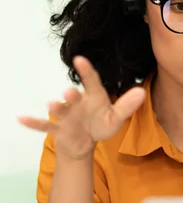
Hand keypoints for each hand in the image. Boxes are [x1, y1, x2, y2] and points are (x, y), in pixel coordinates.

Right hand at [18, 56, 145, 159]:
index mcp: (94, 97)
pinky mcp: (58, 129)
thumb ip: (127, 106)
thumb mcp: (116, 118)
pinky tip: (21, 118)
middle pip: (74, 97)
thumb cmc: (100, 125)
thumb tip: (142, 92)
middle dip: (72, 95)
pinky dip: (33, 123)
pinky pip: (44, 126)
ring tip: (52, 105)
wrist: (85, 142)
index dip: (86, 71)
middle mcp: (78, 104)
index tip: (80, 59)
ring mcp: (67, 116)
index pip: (92, 82)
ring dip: (56, 108)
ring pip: (60, 110)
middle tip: (70, 92)